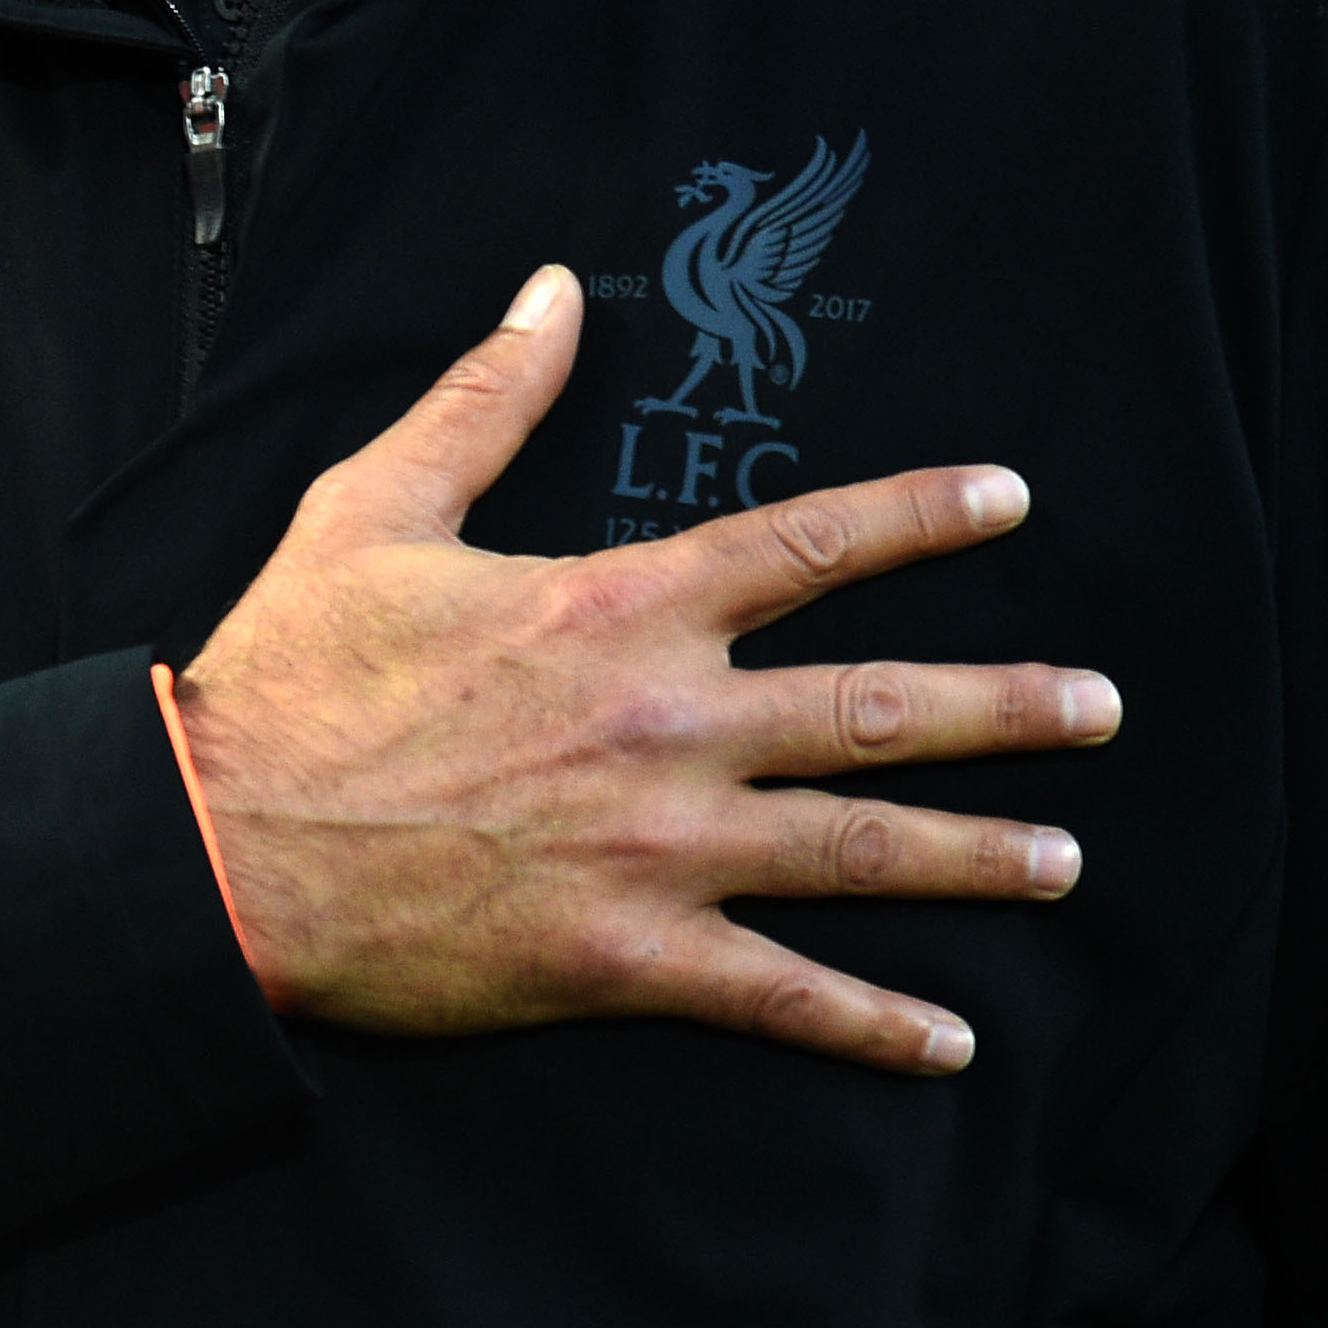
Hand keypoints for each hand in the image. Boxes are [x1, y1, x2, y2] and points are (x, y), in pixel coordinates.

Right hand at [170, 265, 1116, 1074]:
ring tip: (1067, 859)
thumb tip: (551, 289)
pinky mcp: (625, 956)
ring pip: (857, 847)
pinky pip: (779, 995)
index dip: (919, 515)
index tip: (1011, 498)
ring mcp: (656, 846)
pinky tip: (951, 1037)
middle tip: (1103, 707)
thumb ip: (481, 399)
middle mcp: (665, 722)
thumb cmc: (290, 673)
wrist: (223, 840)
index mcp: (614, 608)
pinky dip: (873, 1022)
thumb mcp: (373, 507)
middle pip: (875, 707)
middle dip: (1006, 707)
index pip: (804, 546)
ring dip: (976, 855)